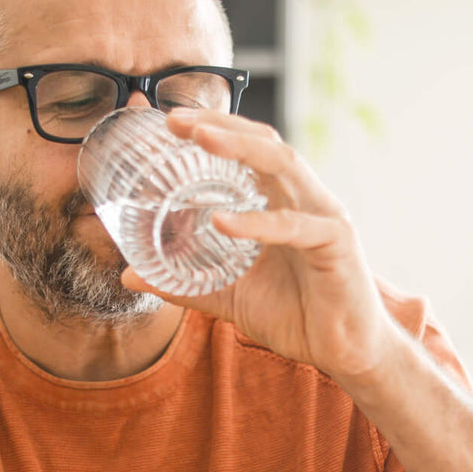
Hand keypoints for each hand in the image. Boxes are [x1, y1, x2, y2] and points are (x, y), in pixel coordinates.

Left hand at [119, 109, 399, 383]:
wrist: (344, 352)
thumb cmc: (296, 315)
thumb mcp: (228, 297)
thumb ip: (183, 284)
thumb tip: (128, 275)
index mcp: (280, 201)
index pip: (245, 150)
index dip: (209, 128)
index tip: (162, 120)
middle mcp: (303, 198)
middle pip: (263, 142)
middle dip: (219, 124)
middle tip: (174, 119)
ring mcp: (323, 215)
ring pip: (283, 164)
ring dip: (240, 147)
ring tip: (200, 138)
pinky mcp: (337, 244)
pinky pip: (295, 225)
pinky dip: (257, 222)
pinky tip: (222, 221)